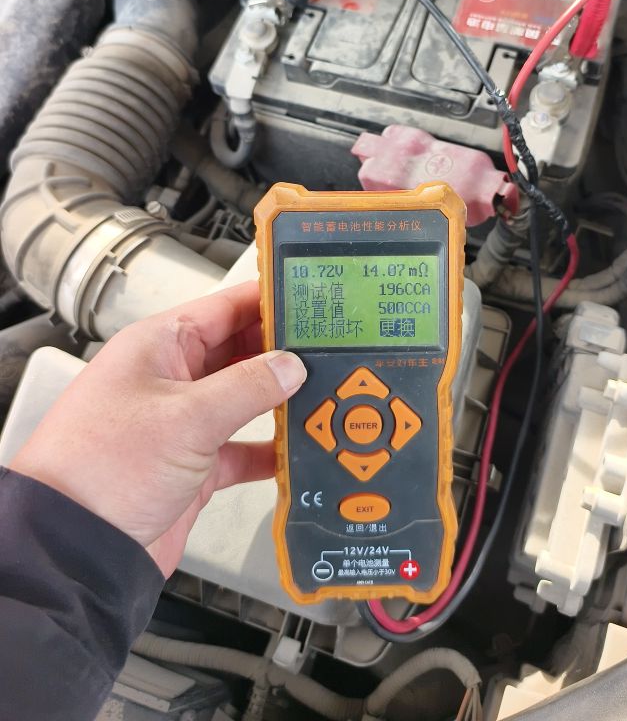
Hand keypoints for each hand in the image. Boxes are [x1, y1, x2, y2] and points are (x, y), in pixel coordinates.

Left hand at [10, 282, 305, 576]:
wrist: (73, 549)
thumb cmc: (103, 468)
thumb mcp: (186, 418)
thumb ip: (247, 387)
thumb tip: (292, 365)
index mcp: (160, 346)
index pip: (227, 307)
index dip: (272, 301)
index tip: (316, 298)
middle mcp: (172, 378)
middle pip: (241, 352)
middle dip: (285, 353)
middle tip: (334, 351)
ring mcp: (182, 422)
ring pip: (244, 400)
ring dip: (281, 401)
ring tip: (328, 395)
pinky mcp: (193, 466)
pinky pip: (241, 448)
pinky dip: (269, 450)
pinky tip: (298, 450)